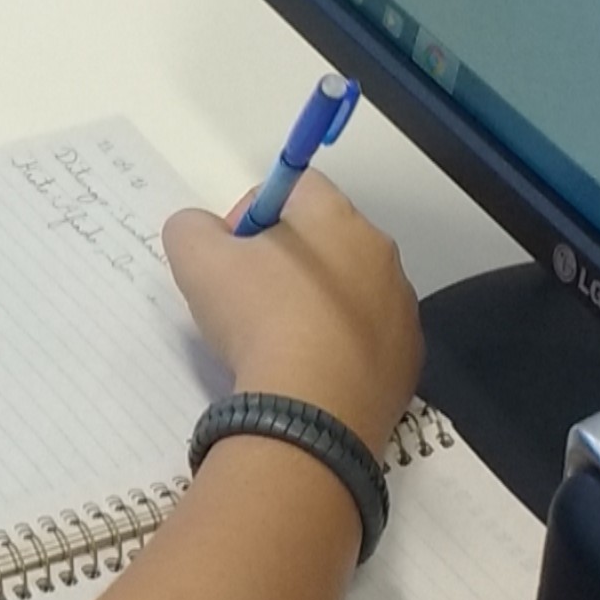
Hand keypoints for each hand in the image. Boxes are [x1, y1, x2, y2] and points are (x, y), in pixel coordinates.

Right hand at [161, 169, 421, 453]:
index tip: (231, 258)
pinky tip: (311, 374)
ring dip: (316, 307)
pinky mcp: (408, 359)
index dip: (251, 215)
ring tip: (280, 346)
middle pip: (325, 241)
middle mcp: (380, 253)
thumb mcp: (197, 261)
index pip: (293, 187)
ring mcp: (401, 308)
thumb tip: (202, 232)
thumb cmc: (259, 321)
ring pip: (350, 292)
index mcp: (336, 217)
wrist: (312, 413)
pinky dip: (340, 350)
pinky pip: (368, 340)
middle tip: (248, 304)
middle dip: (285, 263)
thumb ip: (191, 228)